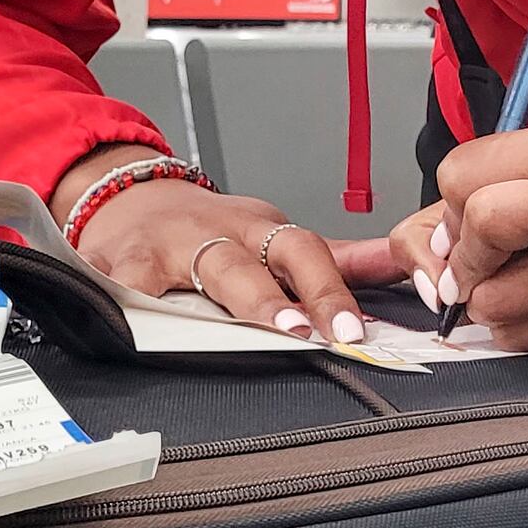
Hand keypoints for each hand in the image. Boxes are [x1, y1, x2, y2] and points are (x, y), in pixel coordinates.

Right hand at [55, 146, 377, 344]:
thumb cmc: (208, 229)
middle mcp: (228, 231)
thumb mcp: (271, 237)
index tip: (354, 327)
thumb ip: (336, 258)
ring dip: (242, 296)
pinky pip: (131, 278)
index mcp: (265, 230)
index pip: (311, 250)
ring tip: (265, 325)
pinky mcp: (125, 258)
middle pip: (272, 254)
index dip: (333, 287)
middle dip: (301, 291)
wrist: (130, 197)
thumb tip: (402, 266)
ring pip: (215, 265)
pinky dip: (137, 296)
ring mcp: (178, 243)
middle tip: (317, 331)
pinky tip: (148, 317)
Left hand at [391, 119, 527, 351]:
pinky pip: (523, 338)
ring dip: (488, 300)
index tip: (471, 219)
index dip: (452, 207)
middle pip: (484, 225)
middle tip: (483, 262)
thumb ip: (480, 185)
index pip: (463, 174)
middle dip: (465, 256)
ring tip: (519, 283)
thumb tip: (426, 252)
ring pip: (494, 300)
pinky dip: (516, 327)